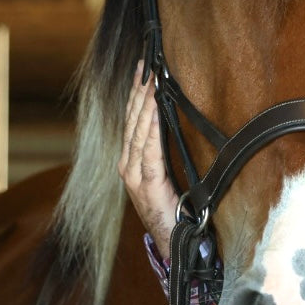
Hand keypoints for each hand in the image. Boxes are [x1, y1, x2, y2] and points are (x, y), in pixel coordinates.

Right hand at [119, 64, 178, 259]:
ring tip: (151, 78)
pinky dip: (150, 126)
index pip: (133, 120)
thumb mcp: (170, 174)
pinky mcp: (145, 184)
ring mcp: (133, 175)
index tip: (145, 69)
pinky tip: (154, 108)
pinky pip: (148, 149)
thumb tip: (177, 120)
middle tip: (147, 63)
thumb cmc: (176, 207)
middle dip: (140, 90)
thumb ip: (167, 151)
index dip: (138, 94)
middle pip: (132, 120)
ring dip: (145, 102)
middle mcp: (127, 165)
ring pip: (137, 130)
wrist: (173, 241)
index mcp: (132, 161)